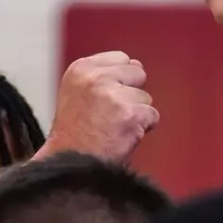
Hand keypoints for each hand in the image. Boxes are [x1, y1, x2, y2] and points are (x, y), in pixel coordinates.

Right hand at [43, 51, 158, 163]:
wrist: (69, 164)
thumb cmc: (74, 134)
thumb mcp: (76, 92)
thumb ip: (103, 76)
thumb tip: (136, 66)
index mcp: (81, 69)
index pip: (121, 58)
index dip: (121, 79)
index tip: (109, 95)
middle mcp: (97, 78)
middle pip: (138, 73)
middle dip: (131, 93)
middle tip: (112, 114)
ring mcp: (115, 96)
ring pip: (146, 97)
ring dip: (136, 113)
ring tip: (114, 127)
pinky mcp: (131, 115)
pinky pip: (152, 116)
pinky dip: (143, 128)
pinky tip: (123, 136)